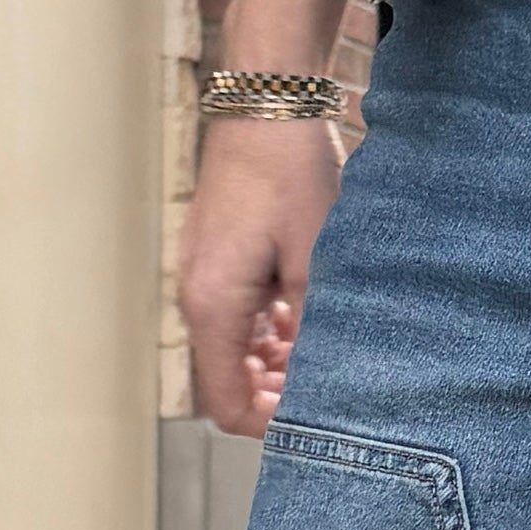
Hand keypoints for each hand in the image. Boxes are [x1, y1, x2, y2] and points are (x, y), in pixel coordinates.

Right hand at [181, 114, 339, 437]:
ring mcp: (204, 278)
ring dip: (280, 360)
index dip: (271, 425)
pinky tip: (309, 310)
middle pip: (231, 382)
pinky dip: (272, 329)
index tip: (317, 415)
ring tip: (327, 341)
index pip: (227, 404)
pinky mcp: (217, 260)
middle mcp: (197, 298)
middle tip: (333, 378)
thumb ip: (313, 330)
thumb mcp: (316, 260)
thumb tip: (321, 383)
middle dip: (280, 393)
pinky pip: (239, 317)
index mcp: (214, 307)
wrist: (267, 105)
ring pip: (238, 351)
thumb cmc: (290, 174)